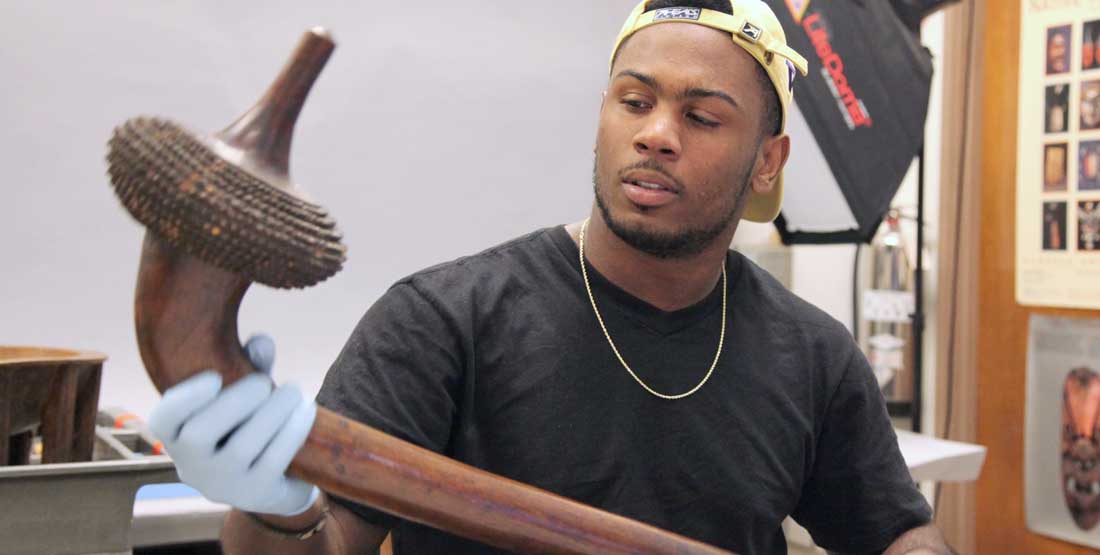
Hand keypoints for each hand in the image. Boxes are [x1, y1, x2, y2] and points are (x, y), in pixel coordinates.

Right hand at [149, 334, 318, 515]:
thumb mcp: (244, 393)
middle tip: (264, 382)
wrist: (272, 480)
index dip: (184, 399)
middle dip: (235, 402)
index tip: (214, 377)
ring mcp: (223, 484)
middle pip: (199, 435)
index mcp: (178, 436)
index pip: (163, 421)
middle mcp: (193, 465)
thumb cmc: (248, 423)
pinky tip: (306, 410)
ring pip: (241, 448)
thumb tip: (261, 343)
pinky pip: (273, 460)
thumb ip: (247, 365)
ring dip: (272, 413)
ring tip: (294, 391)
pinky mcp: (256, 493)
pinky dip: (291, 431)